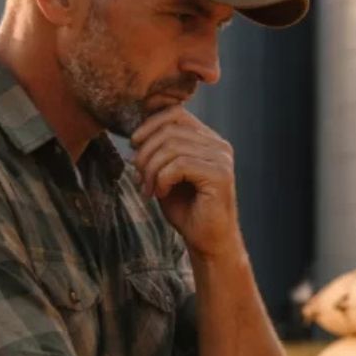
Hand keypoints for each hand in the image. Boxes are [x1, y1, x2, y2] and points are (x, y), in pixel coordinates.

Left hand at [131, 107, 242, 259]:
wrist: (207, 241)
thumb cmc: (186, 209)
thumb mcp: (166, 174)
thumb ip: (158, 152)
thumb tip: (135, 136)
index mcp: (208, 140)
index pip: (175, 113)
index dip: (149, 124)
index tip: (133, 145)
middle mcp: (219, 145)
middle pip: (170, 129)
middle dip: (145, 152)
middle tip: (138, 176)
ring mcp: (221, 159)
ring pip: (172, 147)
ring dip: (151, 169)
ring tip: (148, 188)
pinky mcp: (219, 175)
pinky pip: (179, 165)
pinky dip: (161, 179)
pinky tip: (160, 193)